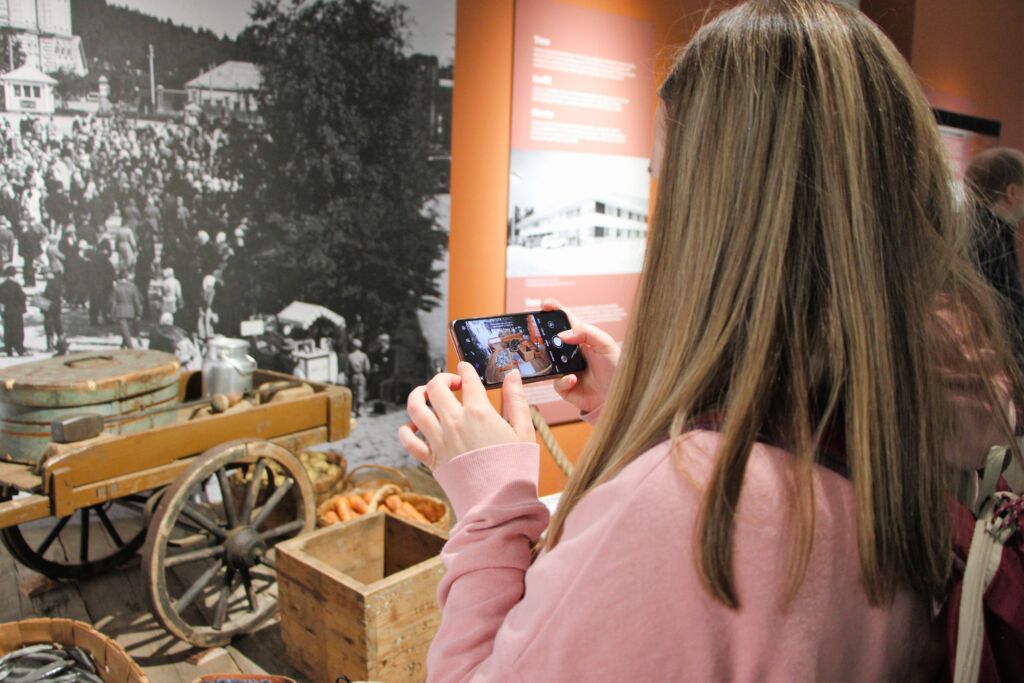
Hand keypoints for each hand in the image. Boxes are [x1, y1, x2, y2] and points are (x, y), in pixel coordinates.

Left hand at [398, 361, 534, 468]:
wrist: (499, 504)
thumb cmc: (515, 469)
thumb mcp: (523, 430)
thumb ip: (516, 399)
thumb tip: (513, 374)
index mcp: (479, 412)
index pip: (467, 377)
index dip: (466, 368)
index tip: (466, 368)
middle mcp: (454, 422)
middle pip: (435, 386)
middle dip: (443, 378)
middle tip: (453, 384)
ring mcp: (439, 440)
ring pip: (415, 406)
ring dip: (419, 395)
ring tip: (427, 395)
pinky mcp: (430, 459)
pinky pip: (408, 440)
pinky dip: (407, 430)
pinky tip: (415, 426)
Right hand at [542, 298, 619, 413]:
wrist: (619, 395)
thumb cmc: (616, 367)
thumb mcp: (605, 343)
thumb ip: (585, 332)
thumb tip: (561, 335)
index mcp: (581, 338)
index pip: (564, 321)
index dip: (554, 310)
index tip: (546, 304)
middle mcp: (570, 353)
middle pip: (550, 340)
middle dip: (542, 335)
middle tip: (537, 331)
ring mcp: (565, 369)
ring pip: (548, 361)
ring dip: (551, 360)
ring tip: (561, 361)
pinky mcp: (564, 387)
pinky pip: (556, 382)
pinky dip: (564, 380)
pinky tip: (573, 379)